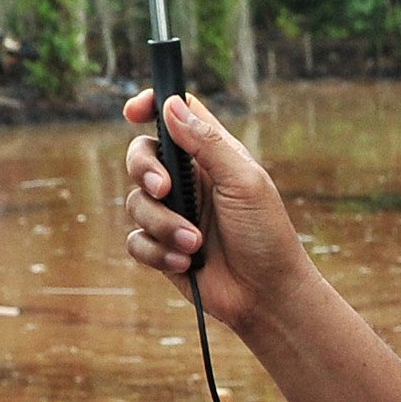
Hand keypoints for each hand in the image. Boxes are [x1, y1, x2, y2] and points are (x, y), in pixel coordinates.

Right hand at [122, 89, 307, 335]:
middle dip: (144, 170)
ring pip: (135, 203)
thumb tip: (171, 106)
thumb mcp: (244, 182)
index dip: (151, 106)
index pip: (175, 117)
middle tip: (164, 189)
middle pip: (141, 156)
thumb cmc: (266, 235)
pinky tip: (186, 262)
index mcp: (211, 156)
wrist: (267, 296)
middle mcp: (188, 181)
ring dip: (163, 225)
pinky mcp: (163, 248)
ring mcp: (173, 214)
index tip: (133, 112)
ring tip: (195, 243)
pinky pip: (136, 241)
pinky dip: (158, 251)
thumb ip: (207, 144)